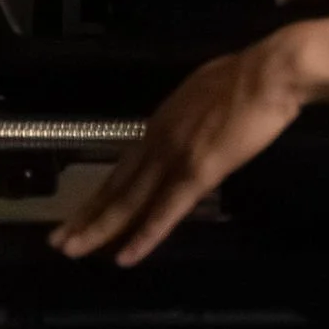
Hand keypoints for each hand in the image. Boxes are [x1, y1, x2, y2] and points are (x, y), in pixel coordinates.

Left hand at [50, 38, 310, 265]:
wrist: (271, 72)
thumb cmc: (250, 78)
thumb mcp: (206, 91)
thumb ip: (189, 116)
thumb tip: (186, 127)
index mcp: (163, 120)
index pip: (124, 165)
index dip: (101, 193)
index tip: (80, 213)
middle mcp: (159, 139)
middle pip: (116, 185)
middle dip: (86, 215)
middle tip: (57, 241)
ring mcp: (175, 156)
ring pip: (129, 200)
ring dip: (100, 228)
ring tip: (74, 250)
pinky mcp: (197, 171)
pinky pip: (165, 210)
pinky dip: (144, 236)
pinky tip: (126, 256)